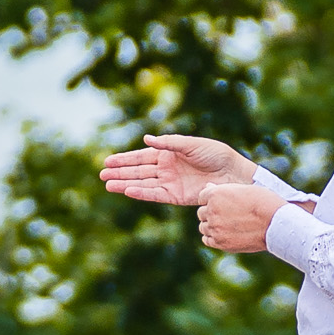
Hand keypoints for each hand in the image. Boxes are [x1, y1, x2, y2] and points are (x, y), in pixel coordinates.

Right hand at [99, 132, 247, 204]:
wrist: (232, 173)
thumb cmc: (215, 154)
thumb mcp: (191, 144)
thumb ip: (169, 143)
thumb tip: (146, 138)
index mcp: (168, 153)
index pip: (141, 157)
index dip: (125, 159)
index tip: (108, 161)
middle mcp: (166, 169)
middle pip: (138, 171)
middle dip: (120, 172)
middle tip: (101, 174)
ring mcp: (170, 183)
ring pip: (143, 183)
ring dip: (125, 184)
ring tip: (108, 184)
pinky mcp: (176, 196)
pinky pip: (155, 194)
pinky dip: (141, 193)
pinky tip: (127, 191)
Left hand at [192, 179, 282, 254]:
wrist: (274, 222)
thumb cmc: (263, 202)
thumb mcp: (243, 189)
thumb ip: (223, 190)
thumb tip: (208, 186)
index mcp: (216, 194)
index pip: (202, 197)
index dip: (212, 199)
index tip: (223, 203)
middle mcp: (212, 210)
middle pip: (201, 212)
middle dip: (211, 213)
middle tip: (227, 215)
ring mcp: (215, 227)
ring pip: (203, 227)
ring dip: (212, 226)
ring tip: (228, 226)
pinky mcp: (220, 242)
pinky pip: (207, 240)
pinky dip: (213, 237)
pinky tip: (225, 234)